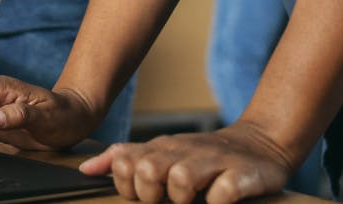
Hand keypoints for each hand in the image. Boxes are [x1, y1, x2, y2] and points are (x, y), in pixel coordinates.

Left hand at [83, 120, 294, 203]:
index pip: (125, 163)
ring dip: (182, 198)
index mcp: (161, 148)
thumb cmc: (199, 156)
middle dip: (150, 194)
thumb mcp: (161, 152)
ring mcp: (212, 161)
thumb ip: (124, 159)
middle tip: (164, 201)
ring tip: (191, 202)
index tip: (139, 195)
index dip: (125, 185)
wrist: (257, 143)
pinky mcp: (241, 175)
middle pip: (147, 171)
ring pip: (181, 180)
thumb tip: (85, 168)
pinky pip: (223, 193)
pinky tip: (218, 202)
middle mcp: (183, 152)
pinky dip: (218, 202)